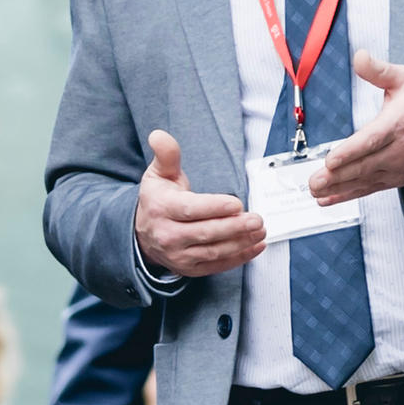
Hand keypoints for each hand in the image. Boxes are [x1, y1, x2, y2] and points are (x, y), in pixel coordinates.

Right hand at [134, 131, 262, 278]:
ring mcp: (178, 255)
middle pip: (205, 233)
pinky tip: (256, 246)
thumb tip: (159, 135)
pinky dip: (239, 258)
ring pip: (213, 252)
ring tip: (260, 231)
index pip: (190, 210)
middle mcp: (167, 235)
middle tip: (257, 219)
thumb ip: (166, 155)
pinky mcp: (189, 269)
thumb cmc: (158, 199)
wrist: (143, 233)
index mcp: (161, 208)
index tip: (236, 204)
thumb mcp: (158, 174)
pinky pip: (217, 266)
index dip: (214, 207)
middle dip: (234, 227)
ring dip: (240, 243)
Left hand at [305, 55, 403, 205]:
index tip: (331, 160)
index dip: (350, 152)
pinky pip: (370, 189)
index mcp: (398, 124)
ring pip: (365, 181)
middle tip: (315, 182)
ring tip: (316, 192)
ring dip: (339, 189)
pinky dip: (348, 195)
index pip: (372, 140)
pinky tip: (329, 199)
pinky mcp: (397, 179)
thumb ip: (379, 70)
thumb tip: (360, 56)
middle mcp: (399, 150)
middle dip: (338, 176)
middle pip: (365, 166)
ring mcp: (398, 168)